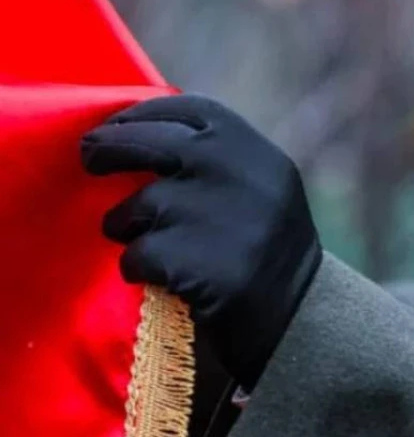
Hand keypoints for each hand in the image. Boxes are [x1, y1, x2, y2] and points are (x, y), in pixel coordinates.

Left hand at [81, 94, 321, 388]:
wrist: (300, 324)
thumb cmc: (268, 255)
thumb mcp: (262, 192)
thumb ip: (216, 160)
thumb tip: (135, 130)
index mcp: (261, 156)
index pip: (194, 112)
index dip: (145, 114)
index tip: (116, 125)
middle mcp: (243, 177)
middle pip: (153, 144)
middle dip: (111, 148)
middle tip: (90, 159)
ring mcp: (222, 220)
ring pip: (139, 206)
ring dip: (128, 226)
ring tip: (153, 246)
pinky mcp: (200, 264)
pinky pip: (138, 254)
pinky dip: (140, 268)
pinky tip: (164, 279)